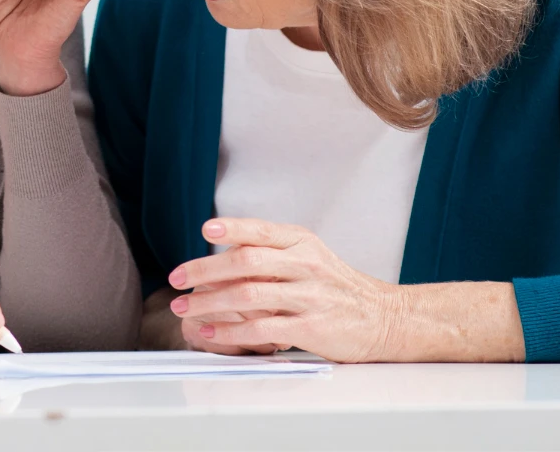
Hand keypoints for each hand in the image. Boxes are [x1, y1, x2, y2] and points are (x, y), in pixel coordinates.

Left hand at [166, 218, 400, 361]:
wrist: (383, 318)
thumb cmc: (338, 288)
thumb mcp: (310, 257)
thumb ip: (273, 253)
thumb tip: (224, 253)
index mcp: (302, 243)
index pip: (261, 230)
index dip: (232, 228)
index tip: (205, 230)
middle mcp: (305, 265)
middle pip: (246, 260)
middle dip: (204, 269)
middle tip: (176, 278)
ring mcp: (309, 297)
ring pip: (248, 294)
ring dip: (209, 302)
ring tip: (184, 308)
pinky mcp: (310, 328)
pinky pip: (261, 328)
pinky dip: (230, 330)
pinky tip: (210, 332)